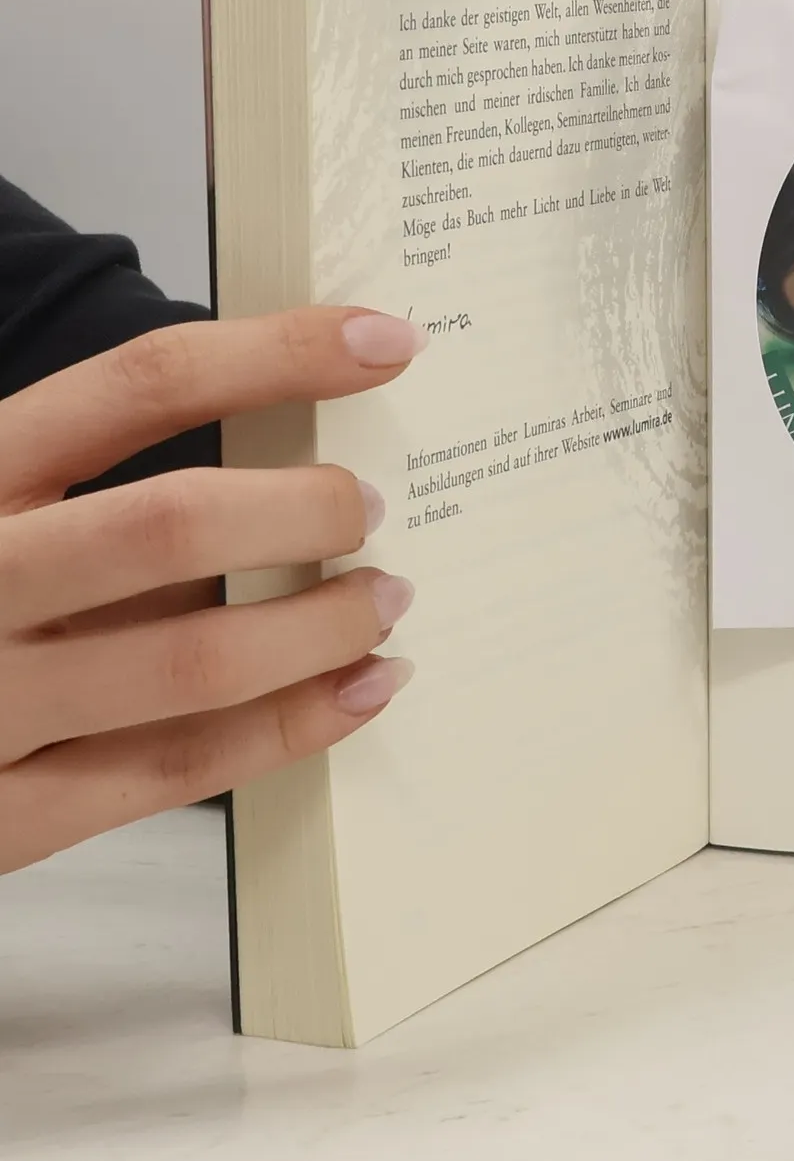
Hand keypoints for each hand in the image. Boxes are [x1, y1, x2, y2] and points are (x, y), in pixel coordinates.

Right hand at [0, 308, 424, 872]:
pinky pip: (177, 771)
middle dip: (305, 511)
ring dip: (322, 628)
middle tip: (374, 508)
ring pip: (195, 662)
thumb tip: (298, 453)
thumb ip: (98, 491)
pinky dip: (293, 727)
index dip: (276, 355)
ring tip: (387, 601)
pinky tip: (363, 691)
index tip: (386, 340)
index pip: (140, 384)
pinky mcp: (0, 820)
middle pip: (173, 523)